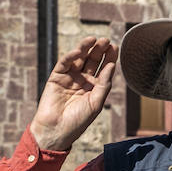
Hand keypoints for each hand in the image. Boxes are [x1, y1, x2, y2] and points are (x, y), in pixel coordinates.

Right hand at [30, 37, 119, 151]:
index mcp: (94, 87)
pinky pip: (64, 64)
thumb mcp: (96, 103)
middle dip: (99, 50)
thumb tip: (112, 65)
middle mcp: (82, 80)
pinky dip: (70, 56)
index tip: (115, 47)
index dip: (109, 58)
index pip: (103, 68)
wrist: (56, 131)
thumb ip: (103, 84)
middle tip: (106, 40)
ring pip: (79, 59)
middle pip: (92, 61)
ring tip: (93, 39)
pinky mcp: (56, 77)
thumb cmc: (78, 121)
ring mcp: (69, 78)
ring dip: (85, 48)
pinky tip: (78, 51)